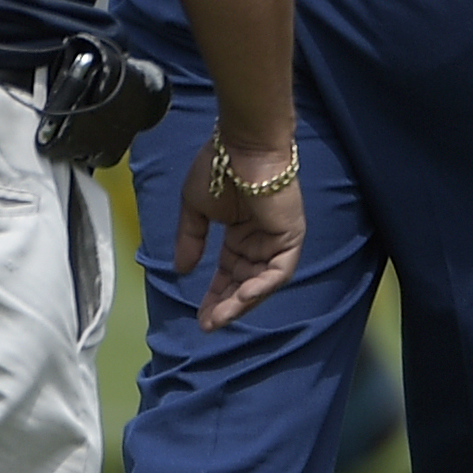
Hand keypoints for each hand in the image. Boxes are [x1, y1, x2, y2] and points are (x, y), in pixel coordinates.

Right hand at [171, 135, 303, 329]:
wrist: (241, 147)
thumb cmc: (217, 168)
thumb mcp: (195, 209)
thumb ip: (191, 240)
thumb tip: (181, 270)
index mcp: (240, 233)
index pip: (229, 272)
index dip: (215, 295)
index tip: (200, 317)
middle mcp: (260, 240)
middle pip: (245, 282)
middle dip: (226, 304)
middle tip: (208, 325)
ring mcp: (278, 239)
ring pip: (261, 282)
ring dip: (241, 302)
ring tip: (219, 318)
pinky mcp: (291, 236)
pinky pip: (279, 270)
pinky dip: (263, 285)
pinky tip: (242, 297)